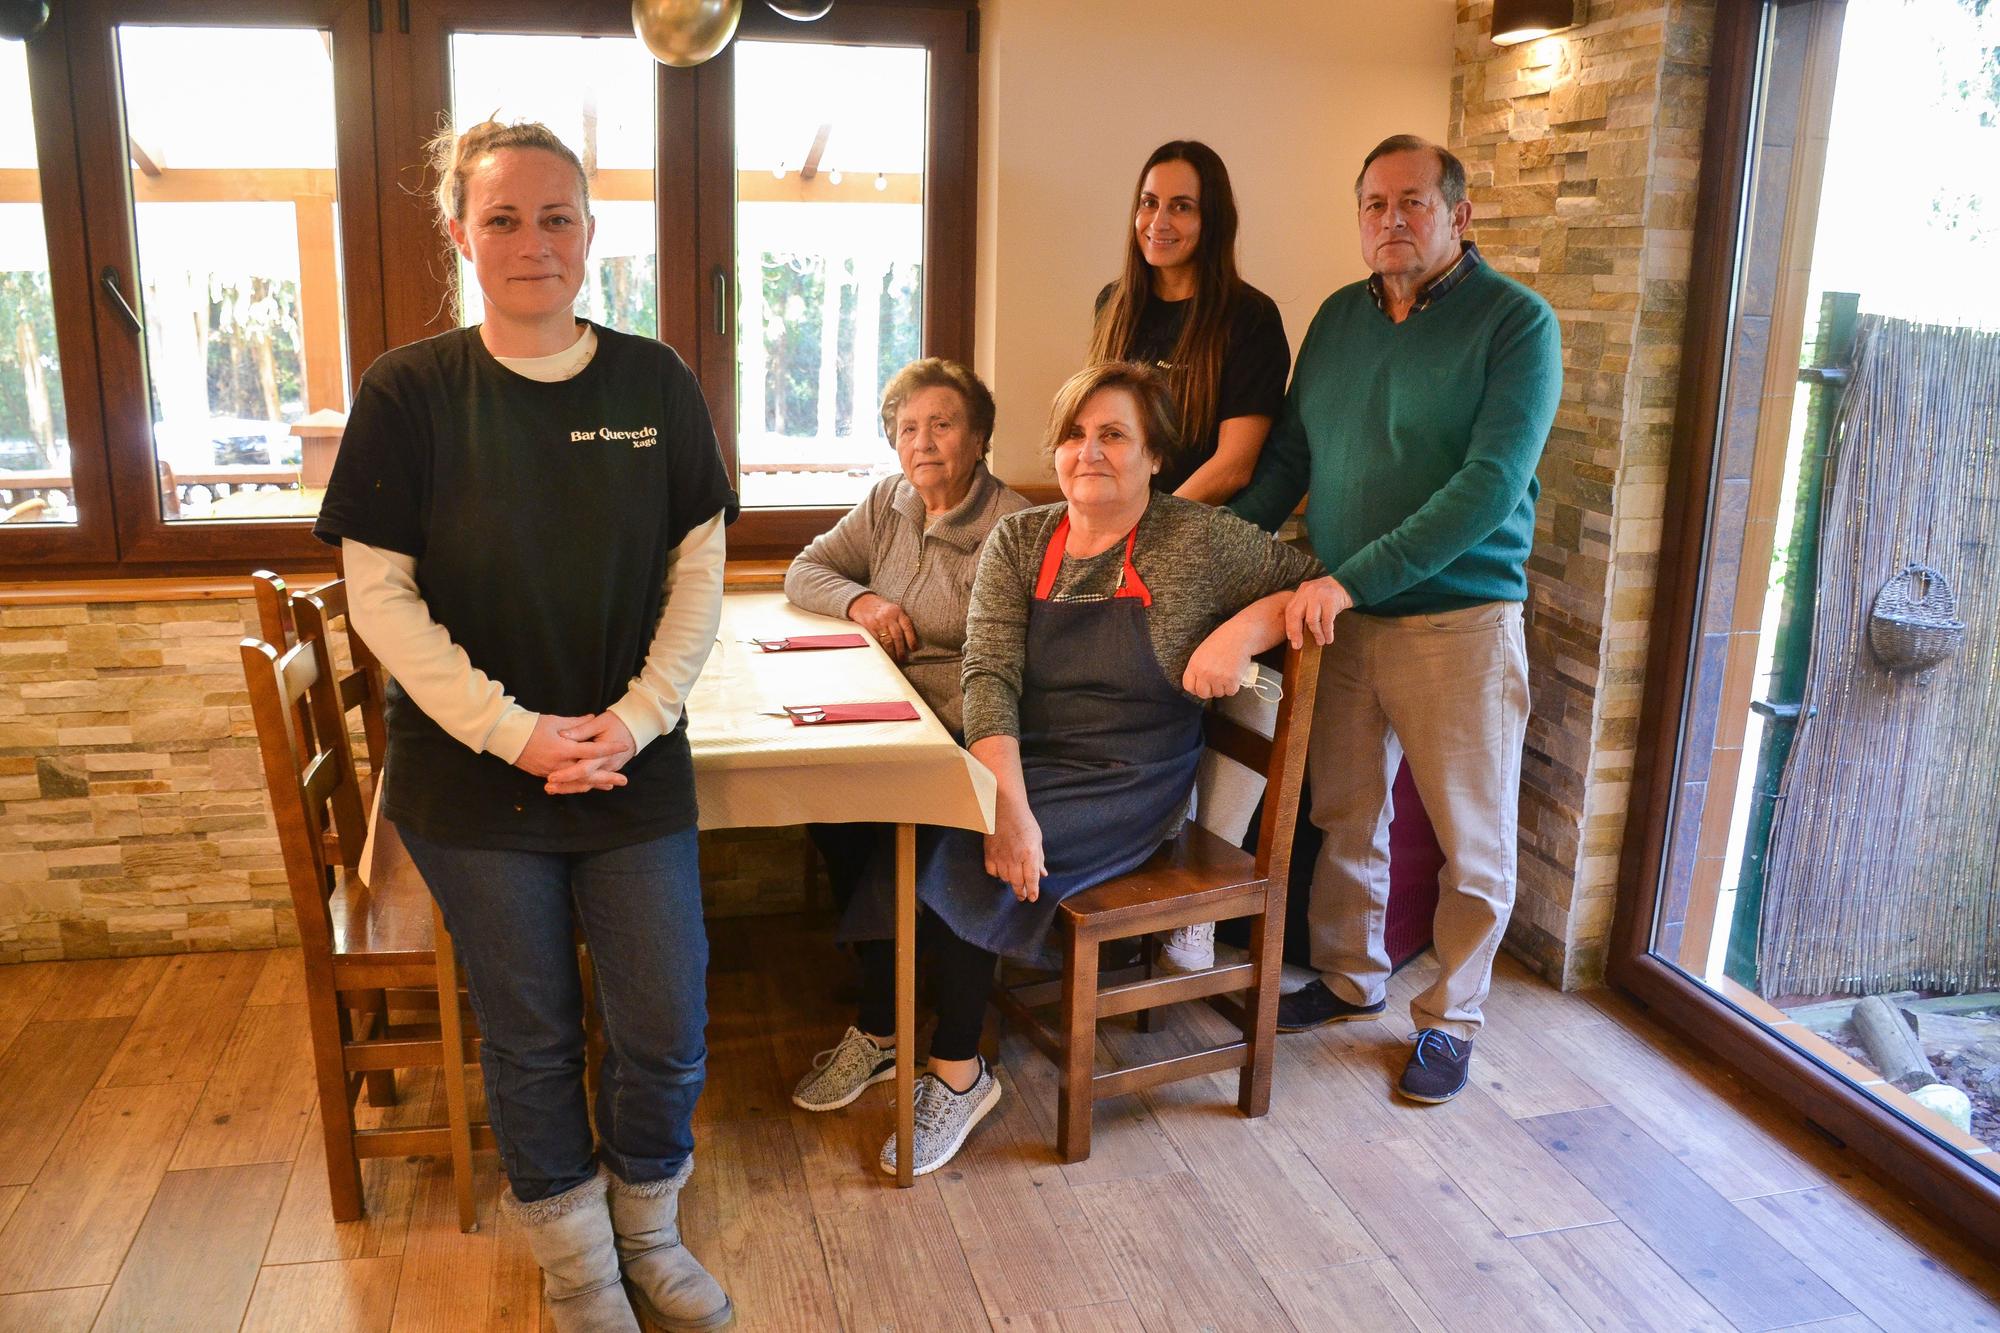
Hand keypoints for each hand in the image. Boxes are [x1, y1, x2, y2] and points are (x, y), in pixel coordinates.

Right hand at [513, 713, 629, 793]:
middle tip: (624, 780)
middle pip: (589, 774)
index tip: (624, 747)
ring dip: (595, 784)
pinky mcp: (545, 775)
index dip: (609, 749)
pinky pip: (566, 784)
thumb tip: (593, 718)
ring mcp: (552, 772)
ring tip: (610, 785)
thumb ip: (577, 723)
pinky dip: (579, 785)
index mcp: (564, 748)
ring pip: (578, 782)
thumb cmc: (531, 726)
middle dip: (607, 777)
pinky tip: (588, 785)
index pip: (593, 750)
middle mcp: (560, 764)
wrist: (507, 737)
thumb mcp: (556, 721)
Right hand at [848, 592, 918, 662]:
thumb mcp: (893, 610)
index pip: (907, 627)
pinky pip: (877, 641)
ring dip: (892, 652)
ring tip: (894, 658)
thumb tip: (910, 640)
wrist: (862, 601)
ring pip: (887, 641)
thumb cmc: (881, 608)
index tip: (914, 649)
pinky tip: (884, 654)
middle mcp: (888, 616)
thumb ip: (901, 621)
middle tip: (902, 658)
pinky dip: (881, 649)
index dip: (912, 639)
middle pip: (897, 636)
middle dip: (901, 650)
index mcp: (897, 612)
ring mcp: (878, 622)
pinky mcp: (869, 627)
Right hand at [983, 800, 1046, 901]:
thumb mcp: (1037, 839)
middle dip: (1021, 892)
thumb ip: (1039, 859)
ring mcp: (1000, 857)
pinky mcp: (989, 854)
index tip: (1032, 898)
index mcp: (1029, 854)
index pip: (1031, 879)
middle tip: (1022, 896)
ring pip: (1005, 879)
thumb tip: (1042, 875)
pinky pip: (992, 872)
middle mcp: (1015, 858)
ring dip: (1010, 882)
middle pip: (1017, 883)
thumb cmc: (1024, 822)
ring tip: (1014, 881)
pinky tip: (1001, 871)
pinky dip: (997, 874)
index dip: (1032, 891)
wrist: (1005, 808)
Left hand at [1183, 621, 1256, 699]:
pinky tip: (1233, 675)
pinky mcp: (1231, 680)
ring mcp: (1218, 677)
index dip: (1196, 688)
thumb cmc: (1221, 642)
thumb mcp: (1202, 653)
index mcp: (1194, 665)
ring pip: (1218, 694)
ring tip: (1226, 674)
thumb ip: (1197, 668)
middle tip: (1216, 682)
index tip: (1202, 686)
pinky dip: (1233, 686)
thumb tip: (1198, 684)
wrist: (1239, 636)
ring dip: (1223, 687)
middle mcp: (1204, 673)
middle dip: (1209, 691)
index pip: (1188, 686)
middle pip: (1203, 694)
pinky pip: (1230, 692)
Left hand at [1285, 576, 1351, 647]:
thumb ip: (1304, 610)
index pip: (1290, 611)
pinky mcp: (1331, 600)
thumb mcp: (1312, 599)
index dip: (1289, 627)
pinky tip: (1329, 638)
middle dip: (1296, 632)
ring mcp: (1318, 595)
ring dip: (1316, 634)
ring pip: (1312, 620)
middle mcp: (1307, 592)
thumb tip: (1297, 635)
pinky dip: (1327, 632)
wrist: (1344, 584)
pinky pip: (1326, 621)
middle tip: (1298, 645)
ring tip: (1320, 642)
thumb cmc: (1326, 597)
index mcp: (1300, 593)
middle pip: (1296, 615)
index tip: (1291, 639)